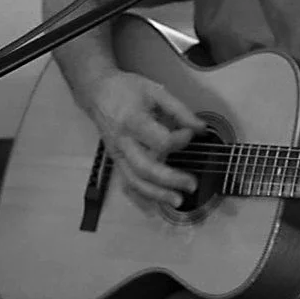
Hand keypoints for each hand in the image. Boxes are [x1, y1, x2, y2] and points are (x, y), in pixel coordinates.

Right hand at [89, 71, 206, 208]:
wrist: (98, 92)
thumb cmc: (128, 90)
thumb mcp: (156, 91)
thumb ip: (180, 110)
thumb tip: (201, 129)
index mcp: (133, 121)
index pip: (159, 140)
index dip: (179, 140)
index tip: (191, 134)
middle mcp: (123, 143)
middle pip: (145, 168)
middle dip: (170, 179)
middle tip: (192, 184)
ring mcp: (117, 155)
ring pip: (134, 181)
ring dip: (156, 195)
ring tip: (178, 201)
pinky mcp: (116, 162)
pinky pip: (126, 184)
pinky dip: (139, 199)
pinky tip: (154, 208)